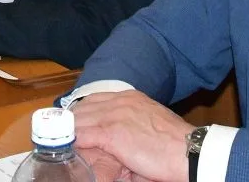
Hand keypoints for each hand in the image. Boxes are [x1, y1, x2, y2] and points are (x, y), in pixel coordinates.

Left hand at [73, 91, 192, 181]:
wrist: (189, 151)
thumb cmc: (174, 144)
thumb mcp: (151, 124)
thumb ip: (132, 123)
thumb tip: (119, 137)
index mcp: (131, 97)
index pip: (95, 99)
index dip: (82, 112)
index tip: (74, 123)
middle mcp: (120, 101)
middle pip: (83, 108)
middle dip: (71, 121)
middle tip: (61, 135)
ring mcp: (114, 115)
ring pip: (79, 120)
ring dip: (68, 132)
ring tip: (59, 142)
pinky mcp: (112, 133)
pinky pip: (82, 135)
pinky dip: (72, 142)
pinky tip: (67, 149)